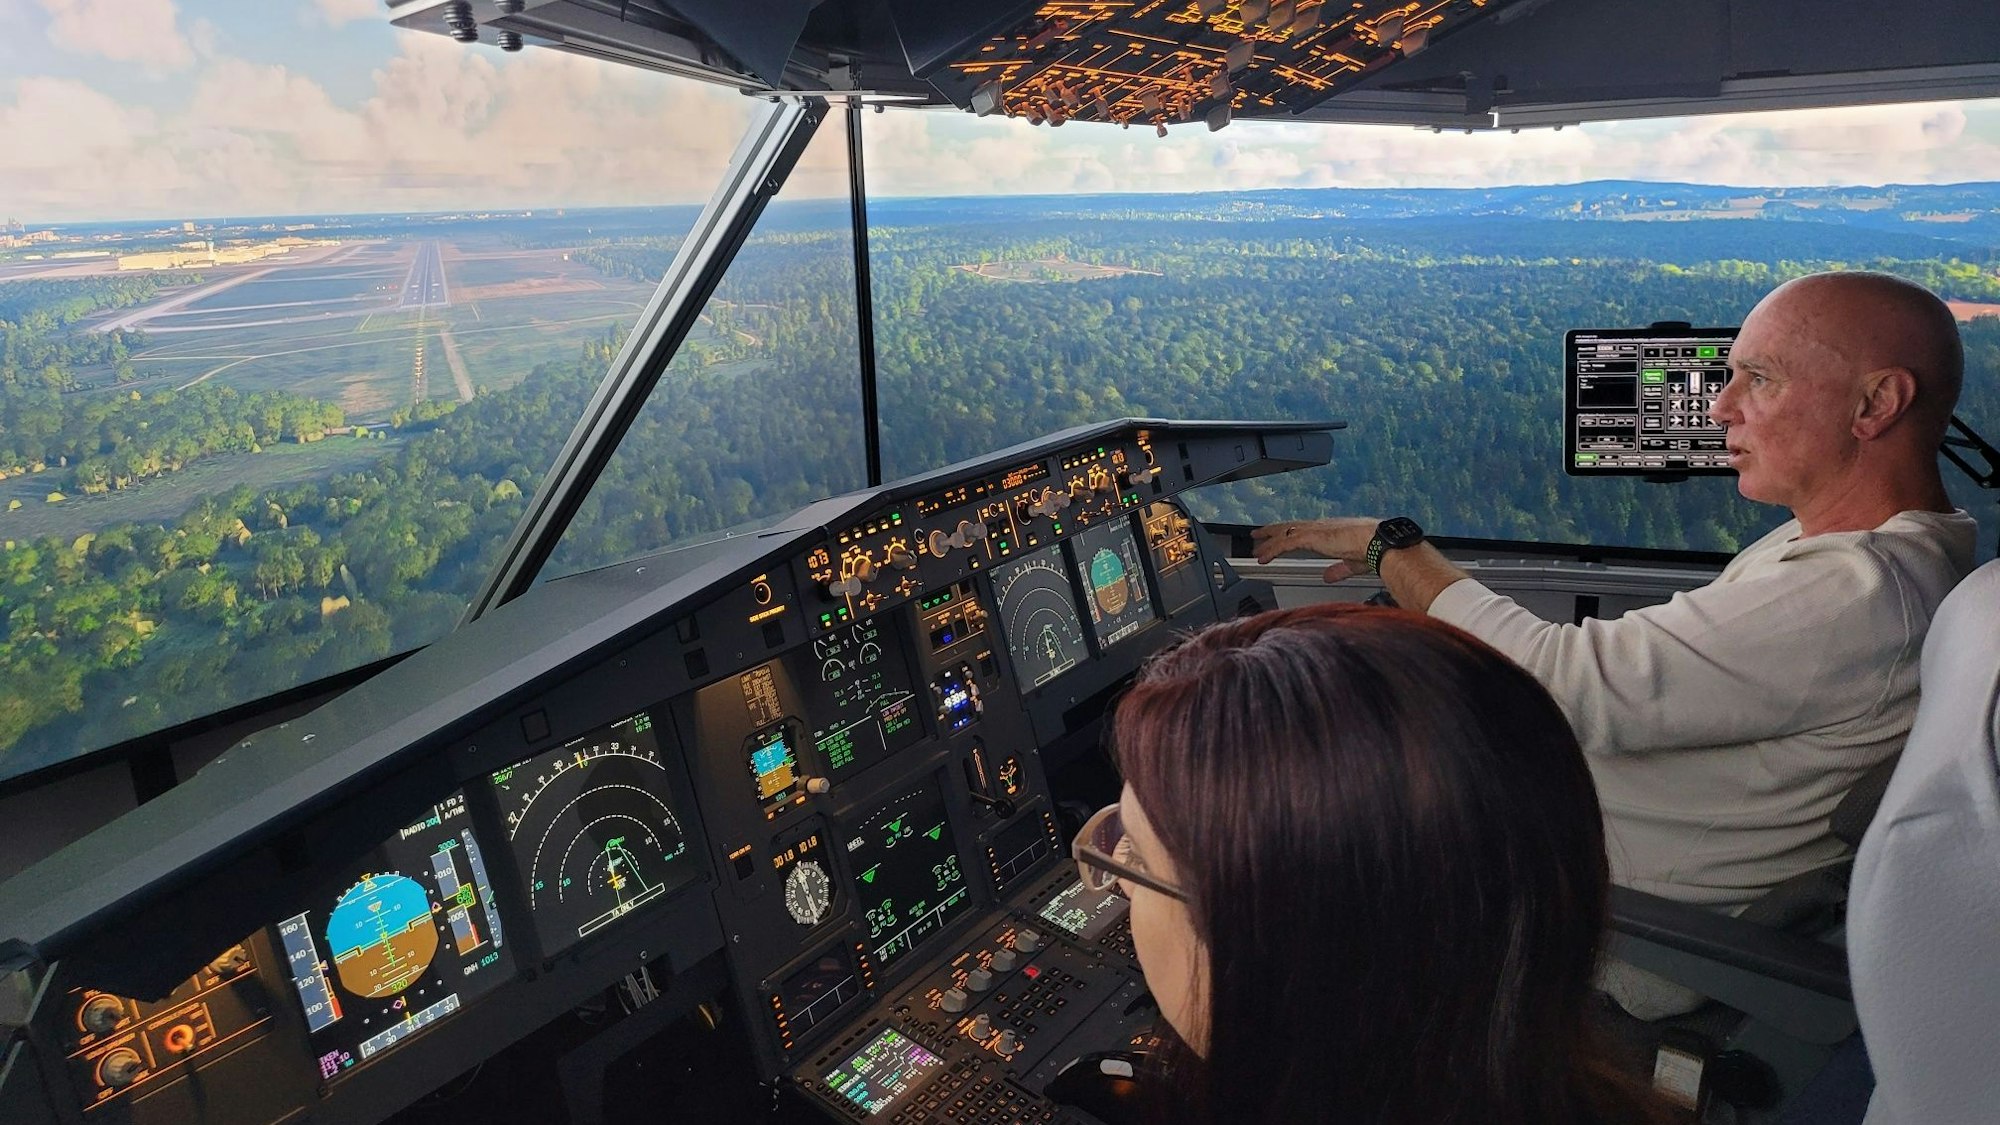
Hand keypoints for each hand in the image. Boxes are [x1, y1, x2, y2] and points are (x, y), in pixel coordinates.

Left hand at [1250, 517, 1380, 583]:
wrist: (1376, 542)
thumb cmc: (1371, 550)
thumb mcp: (1351, 563)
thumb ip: (1338, 570)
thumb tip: (1328, 576)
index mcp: (1329, 531)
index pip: (1303, 530)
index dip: (1289, 533)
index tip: (1279, 536)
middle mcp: (1319, 527)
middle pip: (1289, 527)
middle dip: (1272, 532)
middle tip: (1257, 536)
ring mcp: (1314, 530)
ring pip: (1283, 534)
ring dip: (1268, 542)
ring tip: (1255, 549)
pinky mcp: (1310, 537)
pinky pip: (1284, 544)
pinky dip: (1271, 550)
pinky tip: (1262, 558)